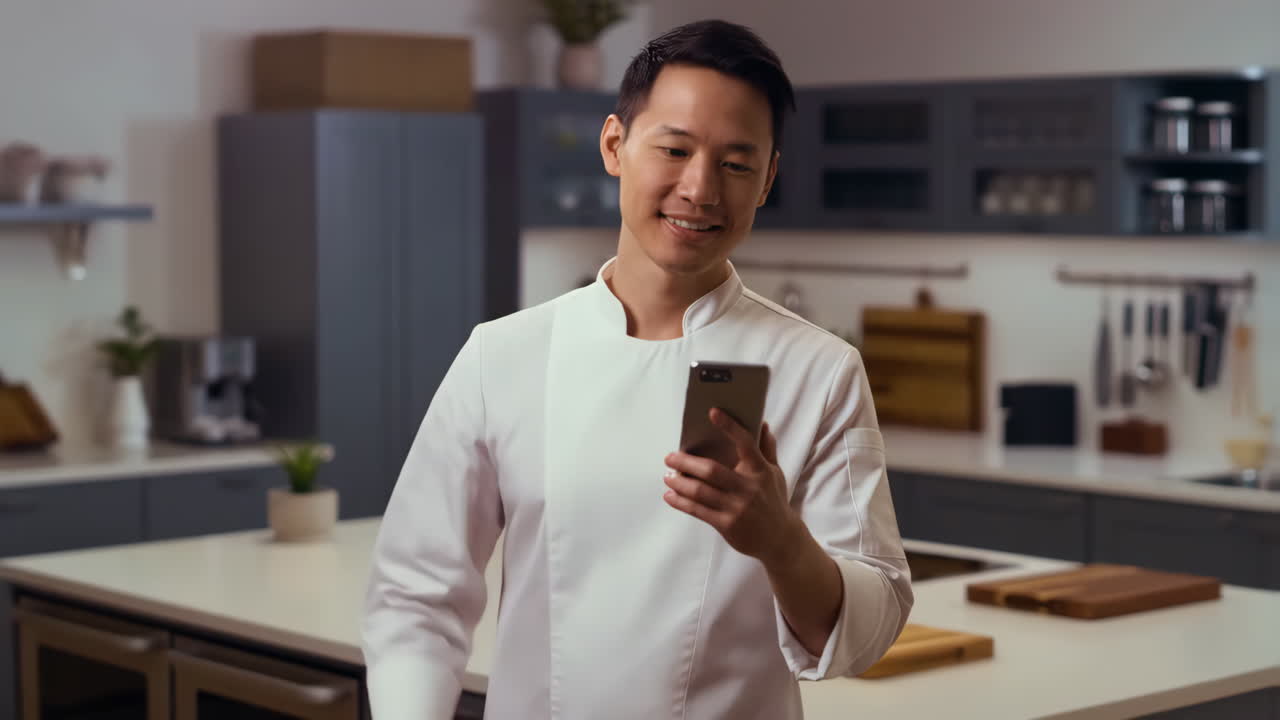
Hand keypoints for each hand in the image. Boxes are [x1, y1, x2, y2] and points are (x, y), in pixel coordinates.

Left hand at [663, 408, 800, 565]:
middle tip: (670, 457)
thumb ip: (767, 449)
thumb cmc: (773, 500)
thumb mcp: (775, 474)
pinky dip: (680, 502)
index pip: (745, 443)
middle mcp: (748, 488)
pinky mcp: (727, 524)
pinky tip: (670, 495)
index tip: (712, 412)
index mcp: (760, 470)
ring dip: (679, 483)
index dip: (729, 427)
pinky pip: (698, 511)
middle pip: (711, 470)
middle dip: (686, 462)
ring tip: (667, 476)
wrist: (779, 539)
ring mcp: (737, 507)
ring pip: (700, 491)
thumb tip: (761, 423)